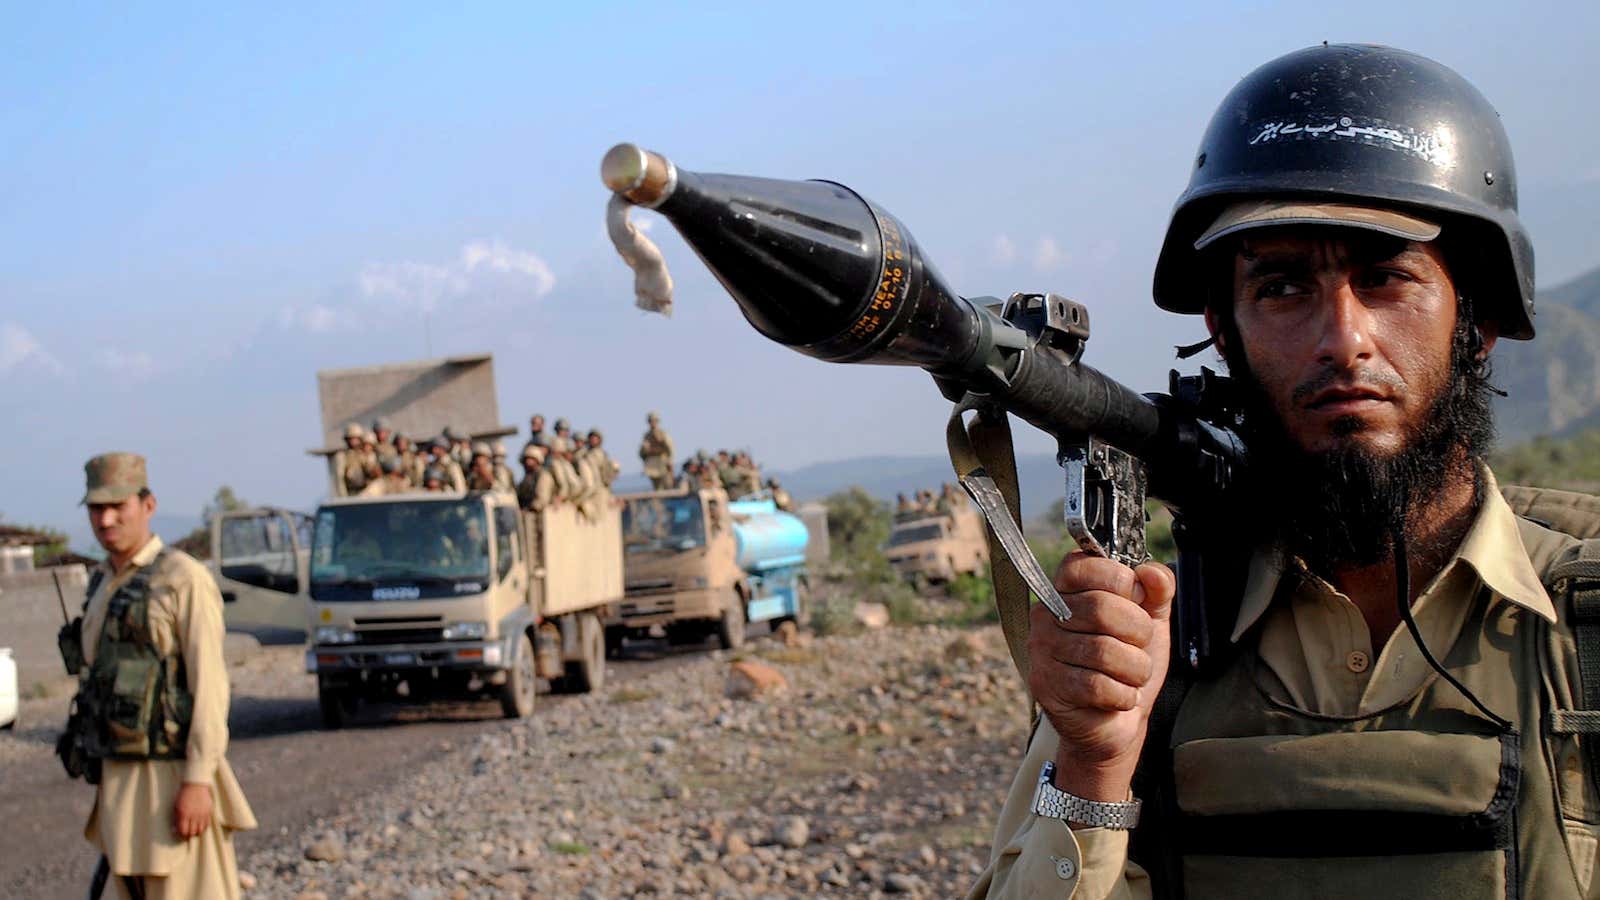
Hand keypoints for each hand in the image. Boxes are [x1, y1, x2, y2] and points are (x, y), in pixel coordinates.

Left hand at [173, 782, 213, 838]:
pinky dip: (203, 827)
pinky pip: (207, 824)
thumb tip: (174, 830)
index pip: (183, 830)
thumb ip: (176, 819)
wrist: (195, 785)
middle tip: (188, 832)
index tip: (181, 832)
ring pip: (200, 830)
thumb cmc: (183, 796)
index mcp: (183, 814)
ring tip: (194, 830)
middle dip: (189, 833)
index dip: (182, 833)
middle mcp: (193, 815)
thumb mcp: (176, 807)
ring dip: (196, 831)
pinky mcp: (209, 811)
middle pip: (192, 832)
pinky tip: (200, 826)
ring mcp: (202, 813)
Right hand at [1027, 551, 1175, 802]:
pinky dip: (1123, 694)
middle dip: (1138, 630)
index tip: (1135, 597)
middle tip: (1140, 646)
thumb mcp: (1151, 621)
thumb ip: (1157, 591)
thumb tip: (1151, 573)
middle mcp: (1045, 616)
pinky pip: (1096, 686)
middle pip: (1100, 608)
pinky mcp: (1046, 686)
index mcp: (1066, 590)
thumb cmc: (1128, 663)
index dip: (1118, 578)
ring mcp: (1041, 651)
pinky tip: (1121, 696)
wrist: (1118, 721)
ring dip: (1134, 669)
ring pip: (1103, 651)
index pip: (1081, 565)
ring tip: (1132, 676)